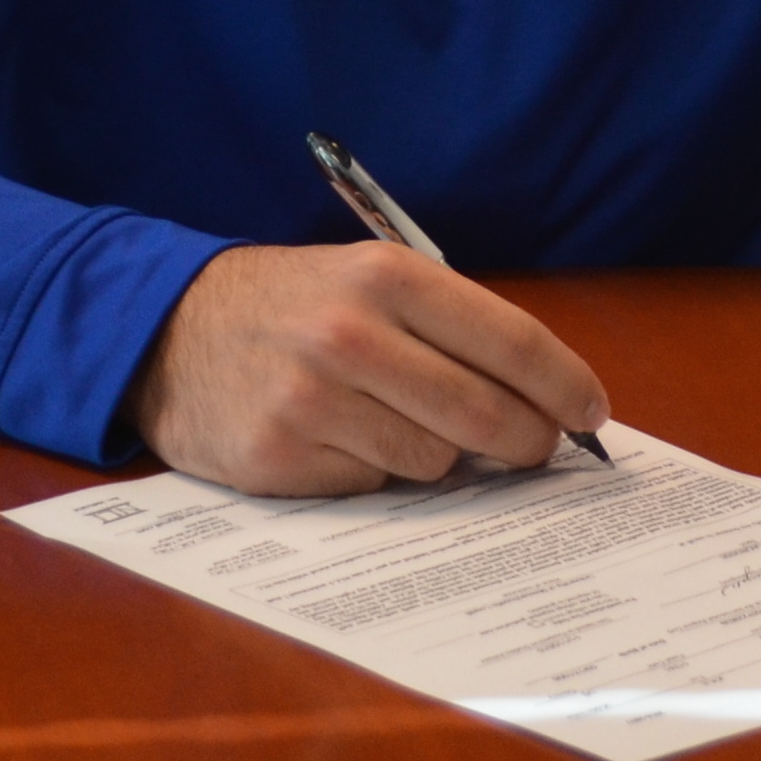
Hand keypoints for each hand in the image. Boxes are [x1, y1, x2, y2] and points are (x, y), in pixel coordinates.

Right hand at [126, 243, 609, 496]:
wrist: (169, 330)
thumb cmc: (292, 307)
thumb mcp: (366, 282)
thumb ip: (447, 329)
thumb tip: (541, 400)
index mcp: (387, 275)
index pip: (510, 341)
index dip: (565, 386)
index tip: (592, 414)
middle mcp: (351, 333)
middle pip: (485, 413)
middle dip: (526, 441)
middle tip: (534, 449)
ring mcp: (312, 397)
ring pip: (434, 459)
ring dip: (439, 457)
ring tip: (402, 425)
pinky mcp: (280, 455)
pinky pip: (372, 485)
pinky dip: (374, 472)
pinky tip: (341, 441)